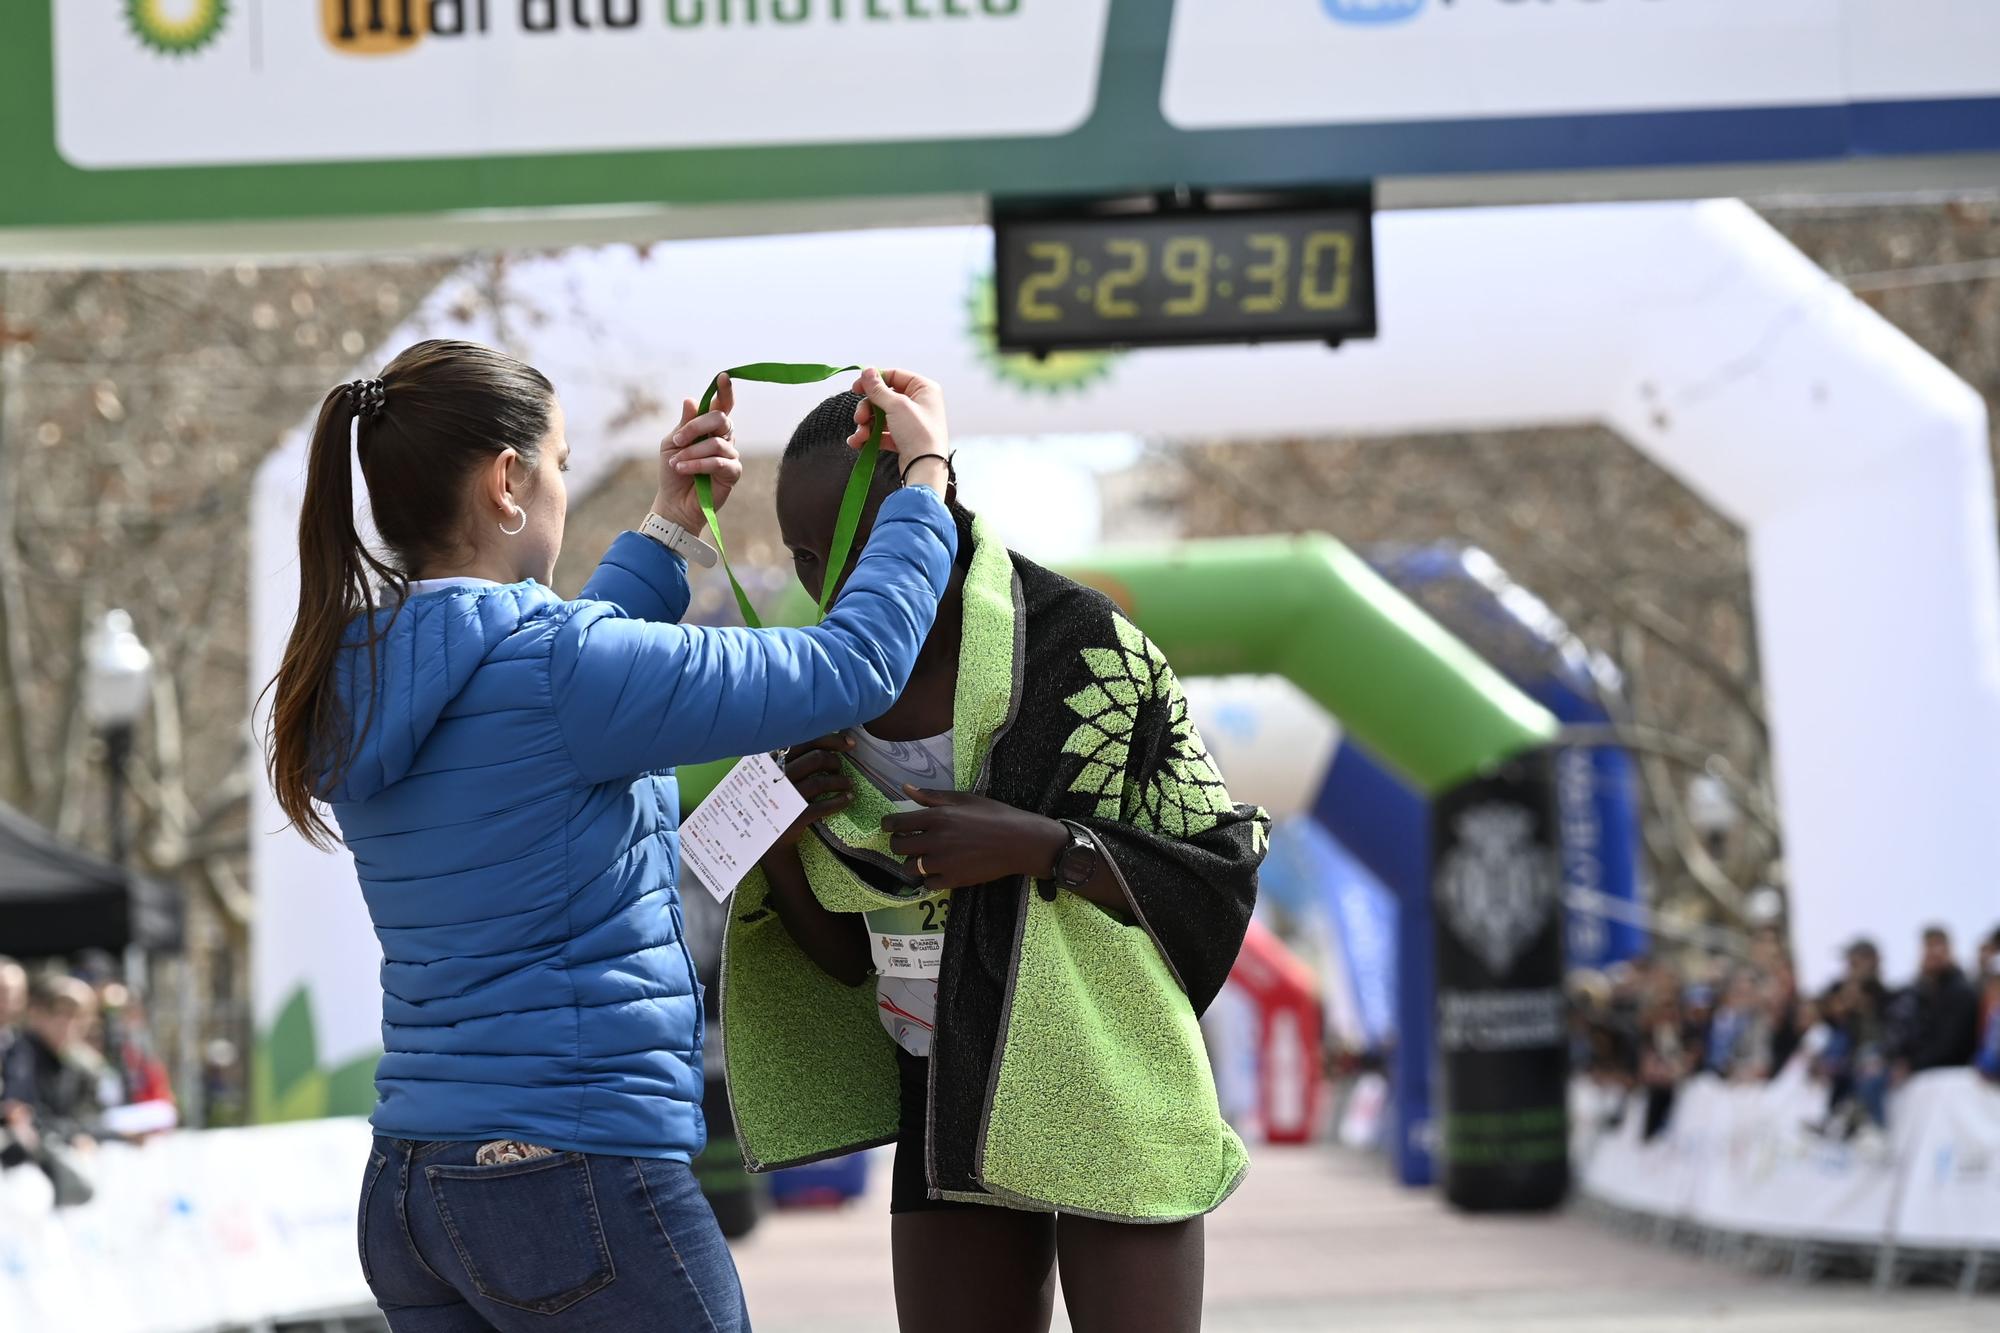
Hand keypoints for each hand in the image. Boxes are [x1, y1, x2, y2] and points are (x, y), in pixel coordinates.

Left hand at [654, 373, 743, 533]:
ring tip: (676, 463)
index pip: (722, 405)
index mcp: (709, 427)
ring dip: (692, 452)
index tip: (723, 377)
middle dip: (697, 427)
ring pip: (717, 443)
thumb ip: (684, 424)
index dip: (725, 391)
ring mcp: (730, 455)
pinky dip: (698, 465)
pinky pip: (719, 462)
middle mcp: (724, 438)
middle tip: (678, 440)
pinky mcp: (733, 473)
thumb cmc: (673, 470)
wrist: (674, 501)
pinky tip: (683, 469)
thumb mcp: (672, 443)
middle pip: (721, 419)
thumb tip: (691, 400)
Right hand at [775, 734, 857, 847]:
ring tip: (848, 784)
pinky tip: (848, 799)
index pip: (804, 741)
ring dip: (841, 781)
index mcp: (770, 762)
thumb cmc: (769, 802)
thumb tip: (825, 742)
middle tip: (840, 768)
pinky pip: (823, 806)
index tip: (849, 742)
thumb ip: (789, 758)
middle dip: (835, 761)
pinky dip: (840, 801)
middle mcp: (776, 777)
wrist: (761, 839)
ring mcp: (785, 798)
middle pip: (816, 758)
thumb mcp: (769, 776)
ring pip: (821, 781)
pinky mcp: (794, 818)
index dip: (831, 739)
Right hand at [850, 368, 948, 485]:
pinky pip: (882, 432)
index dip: (873, 380)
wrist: (925, 468)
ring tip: (860, 436)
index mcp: (924, 388)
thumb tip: (867, 370)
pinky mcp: (903, 438)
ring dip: (866, 425)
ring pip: (880, 416)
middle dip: (867, 408)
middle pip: (883, 397)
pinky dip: (870, 437)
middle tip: (859, 418)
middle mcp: (919, 403)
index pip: (894, 376)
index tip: (856, 388)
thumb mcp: (896, 405)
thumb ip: (878, 389)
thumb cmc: (918, 433)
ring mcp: (910, 421)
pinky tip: (858, 443)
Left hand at [881, 787, 1066, 891]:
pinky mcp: (953, 880)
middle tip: (908, 841)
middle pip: (898, 847)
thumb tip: (905, 788)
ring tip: (924, 857)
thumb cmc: (994, 815)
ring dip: (912, 862)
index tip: (889, 827)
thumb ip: (931, 796)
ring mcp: (942, 863)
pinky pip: (927, 883)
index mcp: (937, 817)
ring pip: (909, 868)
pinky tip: (939, 870)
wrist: (1019, 841)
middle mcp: (935, 840)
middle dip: (898, 844)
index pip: (896, 823)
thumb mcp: (963, 799)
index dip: (888, 825)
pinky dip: (929, 878)